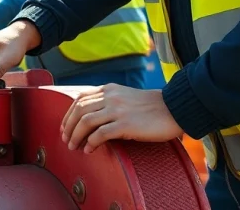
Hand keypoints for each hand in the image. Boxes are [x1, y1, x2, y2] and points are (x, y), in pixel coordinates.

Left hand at [61, 84, 183, 153]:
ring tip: (73, 146)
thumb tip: (92, 116)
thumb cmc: (152, 106)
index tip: (65, 127)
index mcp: (109, 90)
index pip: (79, 99)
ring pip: (86, 121)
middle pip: (79, 111)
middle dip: (68, 126)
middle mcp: (110, 97)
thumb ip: (110, 101)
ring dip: (76, 136)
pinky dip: (91, 142)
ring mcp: (117, 110)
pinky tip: (89, 150)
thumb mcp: (126, 96)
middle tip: (65, 139)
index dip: (68, 114)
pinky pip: (100, 134)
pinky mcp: (126, 124)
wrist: (175, 108)